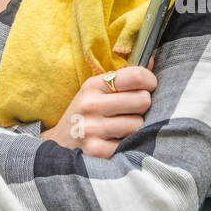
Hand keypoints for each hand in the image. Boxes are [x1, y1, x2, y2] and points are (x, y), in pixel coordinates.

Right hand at [41, 56, 156, 158]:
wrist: (59, 145)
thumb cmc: (86, 114)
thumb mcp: (97, 90)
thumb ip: (125, 76)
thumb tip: (151, 60)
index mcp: (94, 85)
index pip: (137, 76)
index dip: (150, 81)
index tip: (148, 87)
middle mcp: (92, 105)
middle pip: (143, 100)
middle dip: (142, 106)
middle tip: (131, 110)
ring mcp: (92, 129)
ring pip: (138, 124)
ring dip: (135, 128)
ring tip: (120, 127)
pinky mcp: (96, 150)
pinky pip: (129, 145)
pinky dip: (126, 145)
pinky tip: (114, 141)